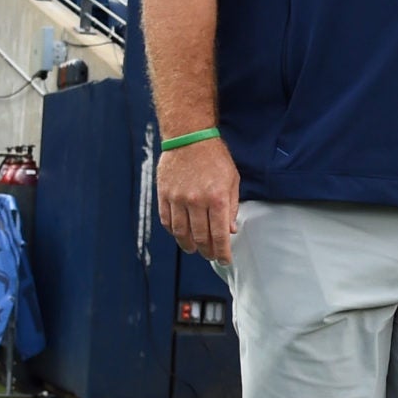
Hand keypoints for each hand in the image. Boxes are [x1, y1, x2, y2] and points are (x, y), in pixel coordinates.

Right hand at [157, 137, 240, 263]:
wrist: (189, 137)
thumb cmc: (214, 157)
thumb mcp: (232, 180)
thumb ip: (232, 207)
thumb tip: (230, 231)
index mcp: (217, 198)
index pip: (219, 235)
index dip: (222, 253)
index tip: (225, 260)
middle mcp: (196, 201)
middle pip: (200, 238)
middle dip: (207, 252)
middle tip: (210, 256)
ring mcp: (178, 199)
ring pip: (181, 233)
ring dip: (189, 246)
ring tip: (194, 249)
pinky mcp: (164, 195)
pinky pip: (167, 221)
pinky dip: (174, 232)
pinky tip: (180, 234)